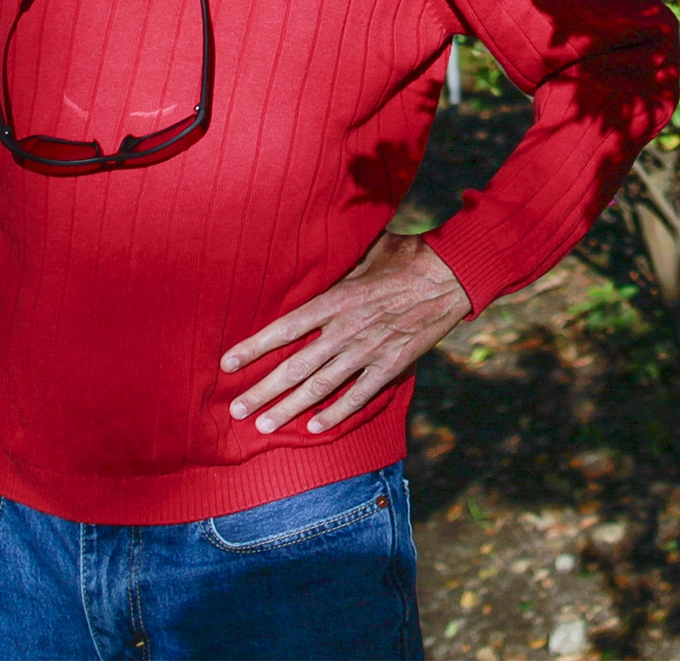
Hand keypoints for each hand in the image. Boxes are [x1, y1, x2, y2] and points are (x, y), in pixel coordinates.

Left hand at [223, 233, 470, 434]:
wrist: (452, 274)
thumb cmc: (407, 256)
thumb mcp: (364, 251)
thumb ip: (336, 264)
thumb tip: (309, 252)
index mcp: (336, 300)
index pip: (284, 329)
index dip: (253, 348)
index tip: (227, 364)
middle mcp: (346, 329)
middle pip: (294, 367)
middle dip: (261, 391)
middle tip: (235, 410)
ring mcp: (369, 351)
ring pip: (319, 387)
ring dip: (288, 409)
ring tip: (262, 425)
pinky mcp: (392, 364)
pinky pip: (359, 395)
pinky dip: (335, 412)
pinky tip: (314, 427)